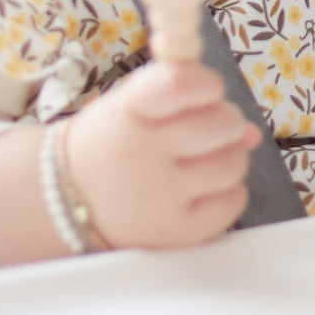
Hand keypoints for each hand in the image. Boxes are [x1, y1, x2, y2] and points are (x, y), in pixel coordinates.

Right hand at [66, 60, 261, 248]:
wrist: (61, 199)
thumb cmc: (108, 141)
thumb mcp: (129, 103)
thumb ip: (186, 99)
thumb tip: (252, 130)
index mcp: (129, 111)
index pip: (181, 83)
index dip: (206, 83)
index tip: (206, 89)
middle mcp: (144, 153)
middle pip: (220, 126)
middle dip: (226, 120)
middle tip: (212, 126)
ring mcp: (160, 197)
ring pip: (232, 165)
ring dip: (231, 154)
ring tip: (208, 156)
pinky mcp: (174, 232)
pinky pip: (232, 204)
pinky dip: (230, 191)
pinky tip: (206, 186)